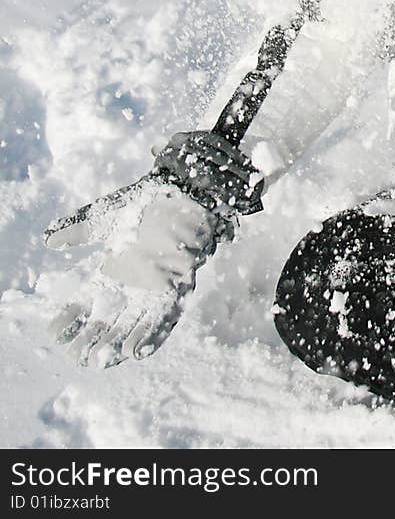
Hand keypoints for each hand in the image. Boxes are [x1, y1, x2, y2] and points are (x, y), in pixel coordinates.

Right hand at [44, 176, 225, 367]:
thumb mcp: (108, 216)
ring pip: (133, 327)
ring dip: (118, 345)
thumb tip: (48, 239)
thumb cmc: (148, 203)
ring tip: (101, 361)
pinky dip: (151, 337)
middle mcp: (131, 286)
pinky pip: (163, 319)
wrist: (186, 193)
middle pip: (107, 322)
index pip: (86, 302)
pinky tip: (136, 353)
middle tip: (76, 356)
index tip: (55, 332)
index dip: (70, 318)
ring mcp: (154, 290)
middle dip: (91, 341)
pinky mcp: (176, 288)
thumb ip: (79, 228)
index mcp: (113, 271)